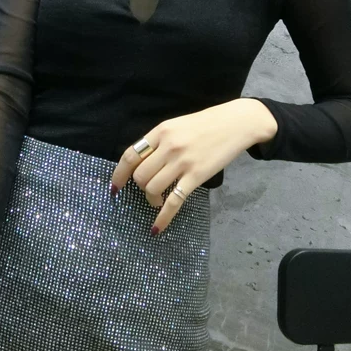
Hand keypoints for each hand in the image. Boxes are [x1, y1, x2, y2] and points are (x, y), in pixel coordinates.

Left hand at [110, 99, 277, 235]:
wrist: (236, 123)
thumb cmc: (206, 124)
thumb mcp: (177, 126)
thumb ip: (160, 142)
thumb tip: (141, 164)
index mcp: (161, 131)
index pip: (130, 156)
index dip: (119, 174)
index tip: (115, 188)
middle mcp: (168, 146)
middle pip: (140, 176)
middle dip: (140, 188)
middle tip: (149, 190)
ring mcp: (182, 162)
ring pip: (153, 189)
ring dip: (152, 200)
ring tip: (158, 200)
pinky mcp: (196, 176)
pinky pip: (174, 201)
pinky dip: (163, 217)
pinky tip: (157, 227)